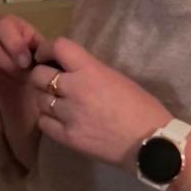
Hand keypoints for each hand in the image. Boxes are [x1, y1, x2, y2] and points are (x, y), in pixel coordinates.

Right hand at [0, 14, 46, 94]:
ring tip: (15, 80)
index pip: (1, 26)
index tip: (26, 62)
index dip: (14, 45)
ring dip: (2, 76)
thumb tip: (44, 54)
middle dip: (7, 65)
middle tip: (22, 75)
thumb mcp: (40, 49)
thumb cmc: (32, 57)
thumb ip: (41, 49)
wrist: (20, 74)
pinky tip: (2, 84)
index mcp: (5, 23)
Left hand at [31, 35, 168, 168]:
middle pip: (39, 75)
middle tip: (50, 82)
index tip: (46, 56)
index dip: (46, 49)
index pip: (58, 47)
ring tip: (58, 103)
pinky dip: (48, 119)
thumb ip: (90, 72)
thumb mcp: (116, 78)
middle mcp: (75, 89)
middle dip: (42, 76)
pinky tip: (59, 120)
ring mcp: (68, 114)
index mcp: (91, 70)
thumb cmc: (142, 108)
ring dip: (45, 99)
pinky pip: (43, 122)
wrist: (152, 143)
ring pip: (39, 99)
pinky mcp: (67, 137)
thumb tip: (70, 71)